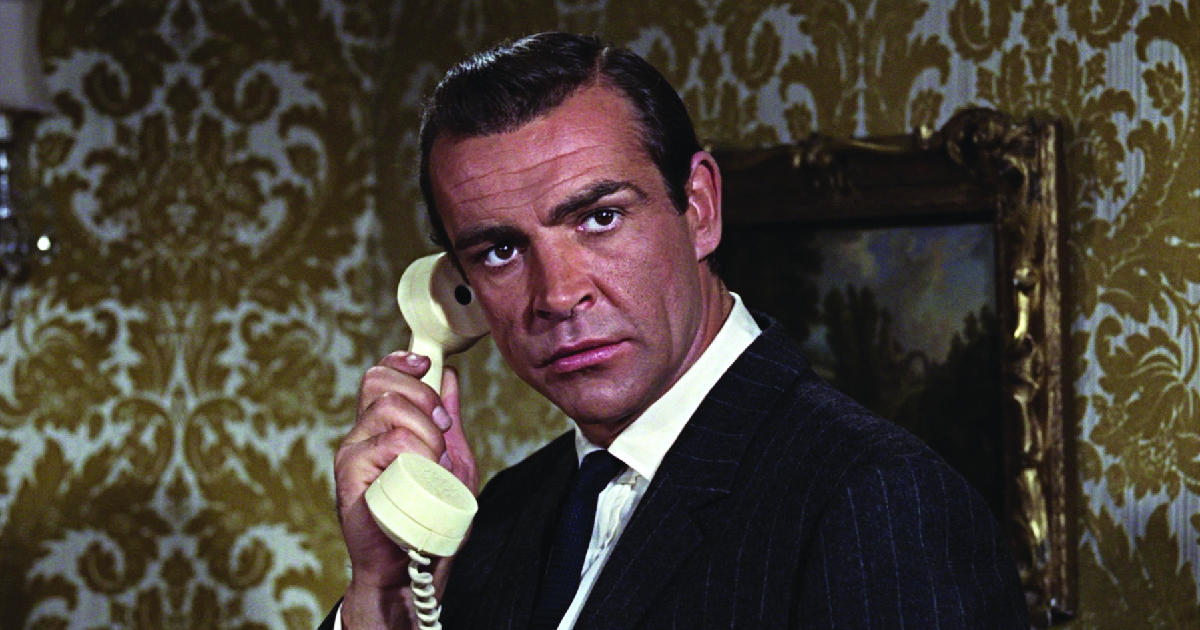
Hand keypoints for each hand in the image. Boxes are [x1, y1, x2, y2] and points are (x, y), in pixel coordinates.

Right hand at [334, 351, 478, 628]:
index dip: (401, 361)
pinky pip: (385, 443)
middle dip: (421, 394)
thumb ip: (448, 421)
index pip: (381, 376)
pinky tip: (420, 474)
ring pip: (388, 409)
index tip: (425, 364)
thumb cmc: (431, 519)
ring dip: (425, 431)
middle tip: (442, 426)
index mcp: (383, 428)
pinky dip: (413, 453)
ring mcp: (353, 454)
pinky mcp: (350, 476)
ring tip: (435, 462)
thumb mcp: (453, 460)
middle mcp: (362, 435)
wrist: (416, 567)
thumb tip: (449, 376)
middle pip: (379, 380)